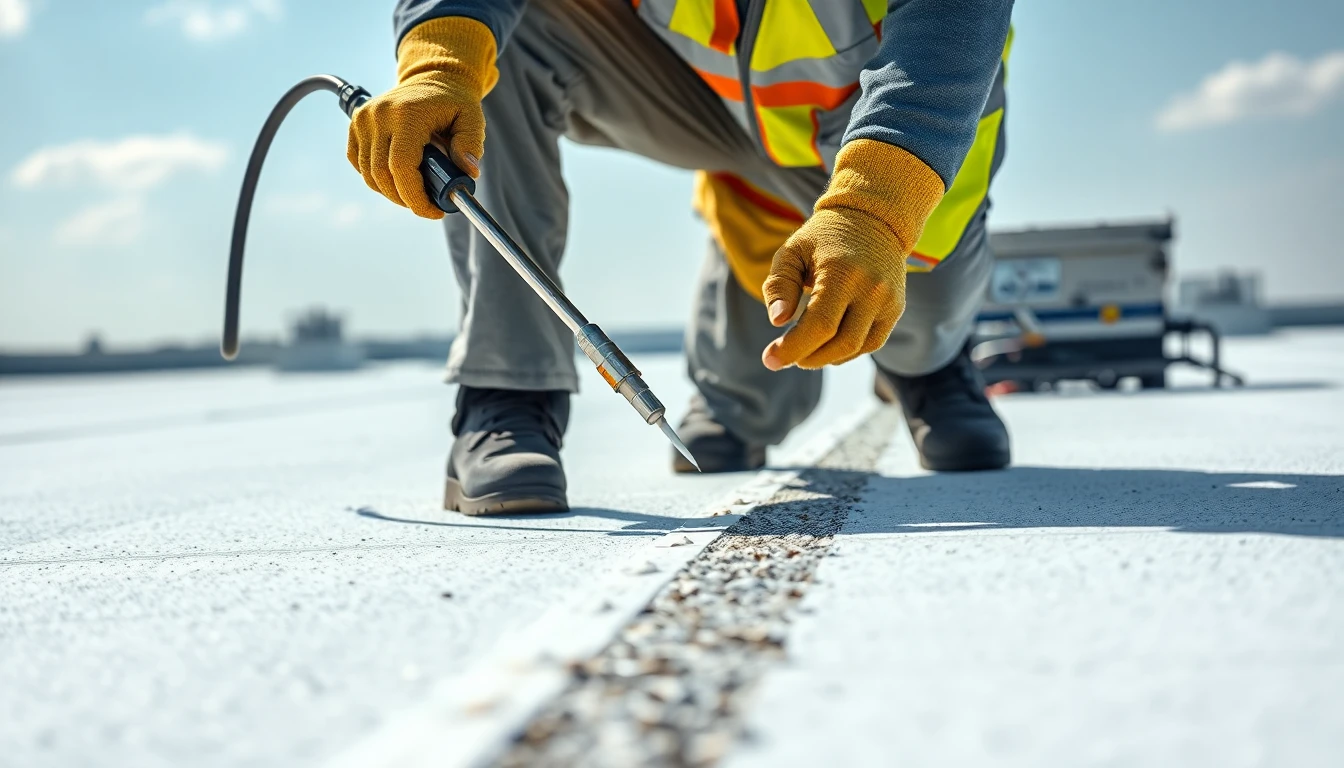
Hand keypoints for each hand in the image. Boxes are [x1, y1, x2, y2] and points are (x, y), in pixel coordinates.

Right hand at [346, 17, 496, 219]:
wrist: (432, 78)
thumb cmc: (454, 102)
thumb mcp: (472, 119)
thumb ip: (471, 145)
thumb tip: (468, 174)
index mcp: (407, 114)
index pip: (401, 167)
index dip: (415, 197)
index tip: (434, 211)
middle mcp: (379, 115)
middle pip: (382, 175)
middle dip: (406, 199)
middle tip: (427, 205)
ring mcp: (364, 119)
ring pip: (369, 174)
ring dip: (391, 192)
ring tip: (415, 192)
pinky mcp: (356, 124)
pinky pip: (358, 163)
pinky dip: (375, 178)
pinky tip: (396, 177)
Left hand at [760, 138, 946, 370]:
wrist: (873, 218)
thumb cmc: (822, 237)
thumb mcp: (792, 251)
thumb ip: (779, 285)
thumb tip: (778, 322)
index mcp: (842, 273)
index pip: (819, 326)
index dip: (792, 349)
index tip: (769, 360)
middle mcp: (871, 289)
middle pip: (839, 344)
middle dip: (806, 357)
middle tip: (784, 356)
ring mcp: (888, 301)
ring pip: (856, 348)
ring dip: (825, 358)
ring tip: (803, 351)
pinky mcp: (896, 308)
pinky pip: (872, 343)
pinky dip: (847, 352)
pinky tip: (827, 346)